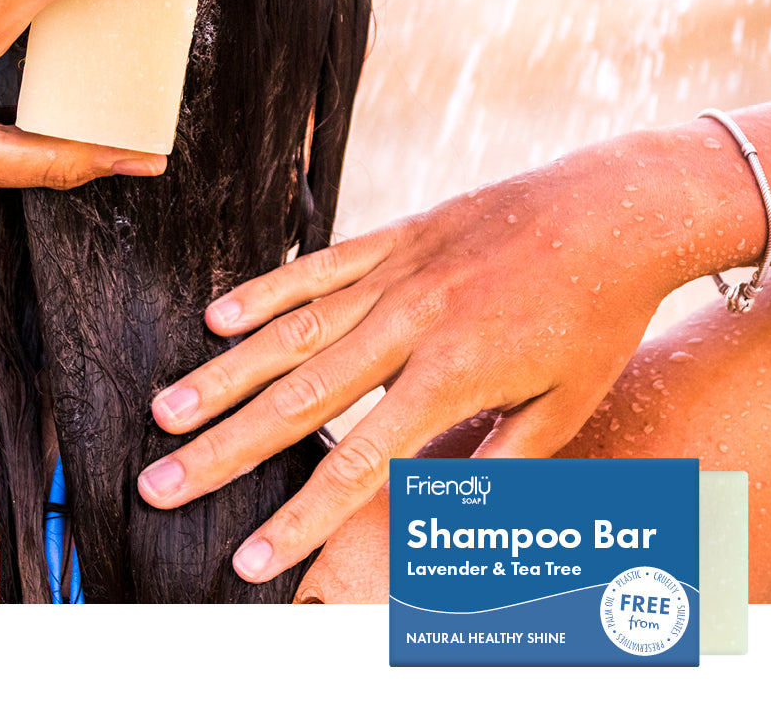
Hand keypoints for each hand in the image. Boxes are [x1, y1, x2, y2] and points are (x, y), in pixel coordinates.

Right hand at [135, 116, 770, 582]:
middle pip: (298, 399)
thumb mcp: (565, 402)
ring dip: (223, 375)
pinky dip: (263, 291)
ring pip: (290, 332)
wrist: (610, 209)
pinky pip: (316, 266)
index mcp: (452, 375)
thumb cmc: (596, 313)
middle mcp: (408, 324)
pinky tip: (216, 317)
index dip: (299, 517)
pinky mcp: (393, 236)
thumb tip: (441, 518)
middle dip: (224, 450)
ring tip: (167, 411)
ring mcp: (394, 273)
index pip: (358, 462)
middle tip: (159, 482)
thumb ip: (497, 462)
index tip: (250, 560)